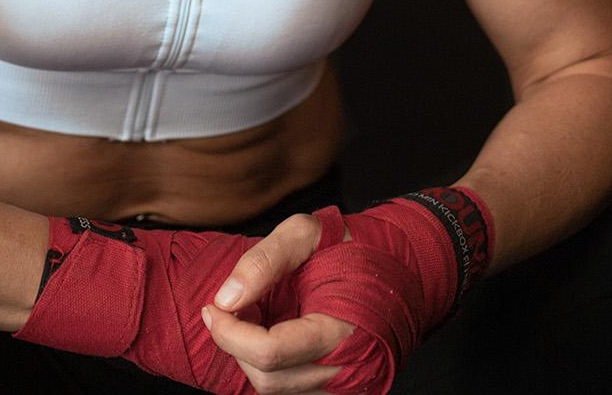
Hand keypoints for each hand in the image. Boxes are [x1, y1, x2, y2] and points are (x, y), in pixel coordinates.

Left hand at [202, 189, 493, 393]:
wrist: (399, 266)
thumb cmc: (351, 246)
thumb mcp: (304, 233)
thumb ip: (263, 261)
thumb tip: (225, 298)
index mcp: (341, 332)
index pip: (270, 353)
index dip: (230, 333)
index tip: (212, 306)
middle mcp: (345, 370)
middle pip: (268, 380)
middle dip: (234, 345)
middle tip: (224, 308)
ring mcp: (344, 384)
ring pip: (277, 390)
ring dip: (249, 357)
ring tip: (247, 317)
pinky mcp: (339, 387)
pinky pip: (291, 389)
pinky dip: (268, 366)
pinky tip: (265, 333)